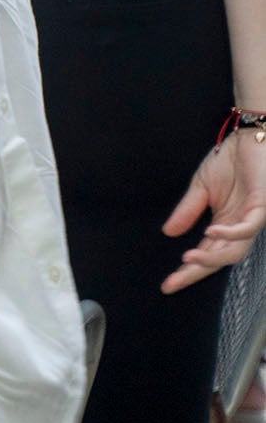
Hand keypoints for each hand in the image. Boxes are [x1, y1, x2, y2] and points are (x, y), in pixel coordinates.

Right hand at [162, 132, 265, 292]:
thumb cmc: (231, 161)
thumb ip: (188, 210)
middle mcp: (240, 226)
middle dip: (197, 272)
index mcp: (225, 224)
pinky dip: (231, 233)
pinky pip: (249, 227)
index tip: (168, 284)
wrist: (251, 138)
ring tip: (189, 258)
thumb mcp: (201, 187)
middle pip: (220, 259)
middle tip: (173, 282)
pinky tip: (212, 232)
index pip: (206, 253)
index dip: (188, 270)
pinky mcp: (262, 207)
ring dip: (212, 257)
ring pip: (236, 250)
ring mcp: (253, 219)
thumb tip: (169, 233)